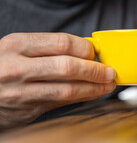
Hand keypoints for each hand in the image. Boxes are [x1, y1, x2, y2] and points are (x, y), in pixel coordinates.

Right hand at [0, 33, 115, 129]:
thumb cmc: (4, 66)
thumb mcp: (18, 49)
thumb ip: (48, 49)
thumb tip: (87, 52)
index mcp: (17, 45)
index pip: (63, 42)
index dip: (86, 48)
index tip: (96, 53)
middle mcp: (18, 68)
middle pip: (68, 66)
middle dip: (95, 70)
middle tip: (110, 72)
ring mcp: (21, 92)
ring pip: (68, 89)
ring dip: (94, 87)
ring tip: (108, 84)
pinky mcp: (27, 110)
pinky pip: (62, 102)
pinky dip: (82, 97)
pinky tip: (93, 93)